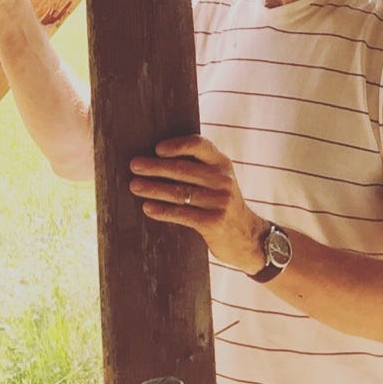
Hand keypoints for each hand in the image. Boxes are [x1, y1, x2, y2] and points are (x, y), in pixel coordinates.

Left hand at [128, 134, 264, 273]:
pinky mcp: (214, 223)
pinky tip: (147, 207)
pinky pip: (182, 214)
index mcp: (223, 164)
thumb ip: (200, 167)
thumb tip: (159, 157)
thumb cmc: (223, 204)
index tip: (157, 149)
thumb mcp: (220, 180)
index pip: (200, 145)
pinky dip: (162, 210)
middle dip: (155, 167)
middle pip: (183, 169)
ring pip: (179, 192)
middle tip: (134, 165)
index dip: (177, 145)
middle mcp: (223, 180)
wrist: (248, 238)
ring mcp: (220, 202)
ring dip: (153, 188)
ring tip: (135, 186)